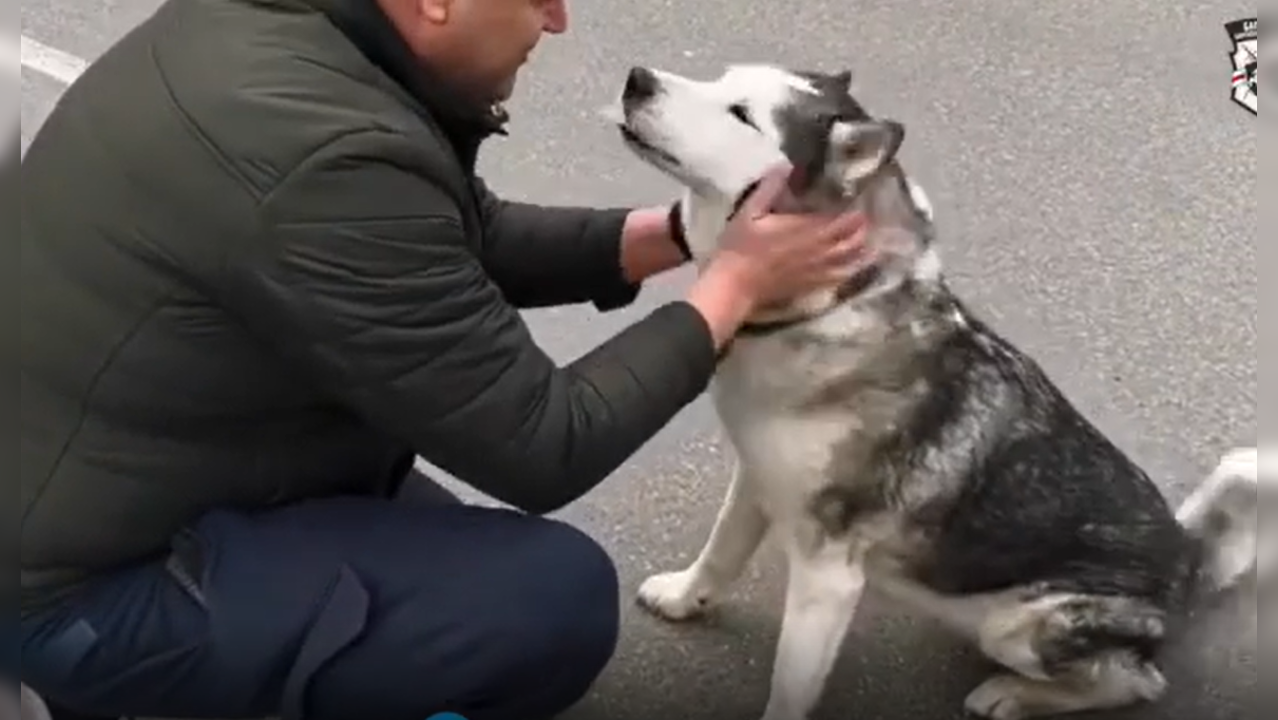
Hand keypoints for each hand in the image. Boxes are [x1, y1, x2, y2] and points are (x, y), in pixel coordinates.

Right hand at [685, 164, 871, 347]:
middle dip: (862, 228)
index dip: (855, 211)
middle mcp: (818, 250)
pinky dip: (852, 269)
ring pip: (850, 259)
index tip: (861, 200)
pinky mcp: (812, 285)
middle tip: (866, 218)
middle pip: (852, 239)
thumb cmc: (739, 247)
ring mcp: (817, 270)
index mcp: (805, 229)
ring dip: (863, 248)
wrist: (734, 286)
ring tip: (869, 239)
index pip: (841, 220)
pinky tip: (856, 265)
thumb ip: (769, 188)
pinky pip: (839, 277)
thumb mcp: (749, 212)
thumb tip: (786, 165)